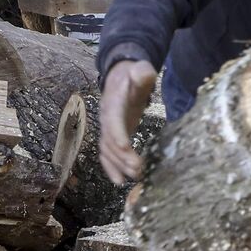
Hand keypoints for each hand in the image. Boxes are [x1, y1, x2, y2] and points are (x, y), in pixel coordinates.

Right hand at [99, 60, 157, 183]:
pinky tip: (120, 181)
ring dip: (119, 165)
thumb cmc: (133, 74)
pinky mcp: (112, 135)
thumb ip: (142, 73)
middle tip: (138, 169)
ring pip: (108, 150)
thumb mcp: (139, 69)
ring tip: (135, 176)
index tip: (125, 148)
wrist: (120, 76)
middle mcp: (106, 118)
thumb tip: (144, 73)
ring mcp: (107, 128)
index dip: (117, 133)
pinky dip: (111, 168)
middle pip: (110, 140)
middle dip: (122, 156)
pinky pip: (107, 154)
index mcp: (113, 102)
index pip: (113, 120)